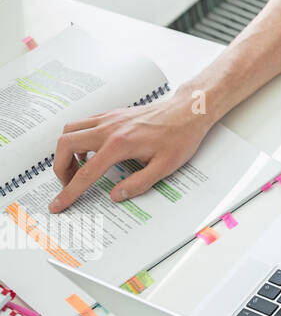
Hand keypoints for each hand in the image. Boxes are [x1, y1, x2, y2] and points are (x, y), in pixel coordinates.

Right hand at [50, 94, 212, 211]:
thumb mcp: (165, 166)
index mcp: (120, 144)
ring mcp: (109, 118)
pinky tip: (91, 152)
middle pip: (65, 145)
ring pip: (70, 130)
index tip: (58, 205)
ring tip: (78, 168)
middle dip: (60, 168)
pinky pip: (83, 124)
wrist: (188, 111)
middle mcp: (109, 128)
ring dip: (66, 151)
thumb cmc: (180, 136)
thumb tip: (115, 195)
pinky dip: (77, 138)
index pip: (86, 173)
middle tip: (69, 183)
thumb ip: (138, 183)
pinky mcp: (112, 114)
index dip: (69, 192)